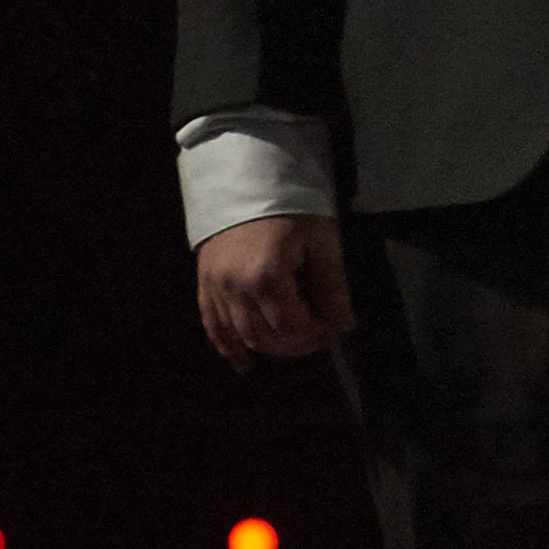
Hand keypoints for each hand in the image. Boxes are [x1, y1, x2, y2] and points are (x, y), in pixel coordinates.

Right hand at [192, 211, 347, 367]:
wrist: (245, 185)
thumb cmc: (290, 210)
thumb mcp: (321, 242)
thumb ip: (332, 285)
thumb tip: (344, 325)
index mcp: (266, 278)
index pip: (292, 326)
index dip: (314, 334)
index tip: (330, 328)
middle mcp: (235, 289)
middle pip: (265, 336)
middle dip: (293, 344)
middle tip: (315, 338)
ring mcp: (215, 289)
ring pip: (240, 335)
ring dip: (266, 347)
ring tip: (289, 343)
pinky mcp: (204, 286)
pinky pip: (212, 326)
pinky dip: (228, 347)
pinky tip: (243, 363)